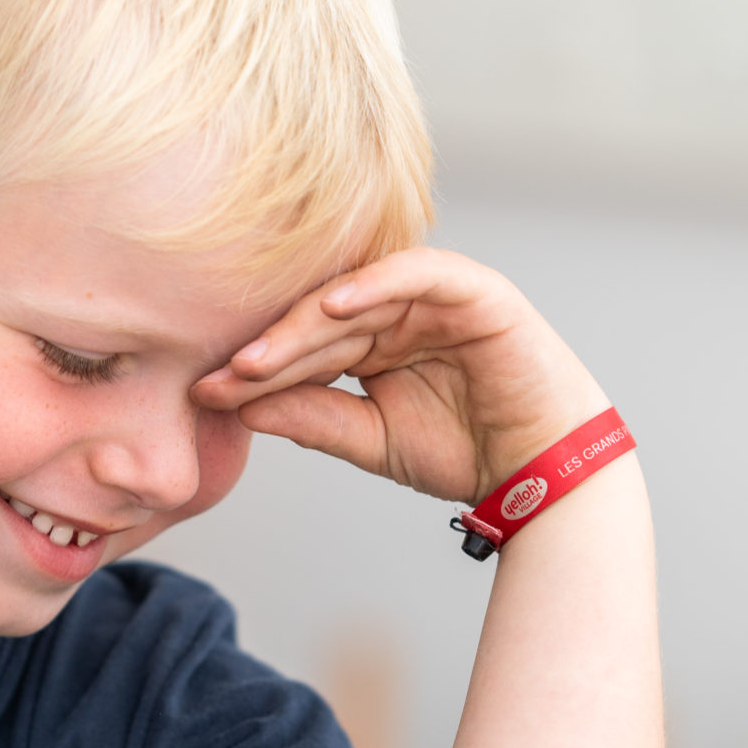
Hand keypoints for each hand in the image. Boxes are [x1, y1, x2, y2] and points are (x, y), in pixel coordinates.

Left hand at [192, 248, 608, 502]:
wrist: (541, 474)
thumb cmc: (465, 452)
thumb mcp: (371, 439)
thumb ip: (313, 418)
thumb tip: (240, 406)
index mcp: (374, 340)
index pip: (304, 345)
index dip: (256, 367)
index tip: (206, 393)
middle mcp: (399, 311)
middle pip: (319, 319)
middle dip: (268, 349)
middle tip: (220, 375)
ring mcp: (434, 296)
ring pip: (356, 295)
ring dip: (304, 324)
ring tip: (258, 355)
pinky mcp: (473, 290)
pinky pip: (416, 273)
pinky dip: (373, 284)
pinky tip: (329, 308)